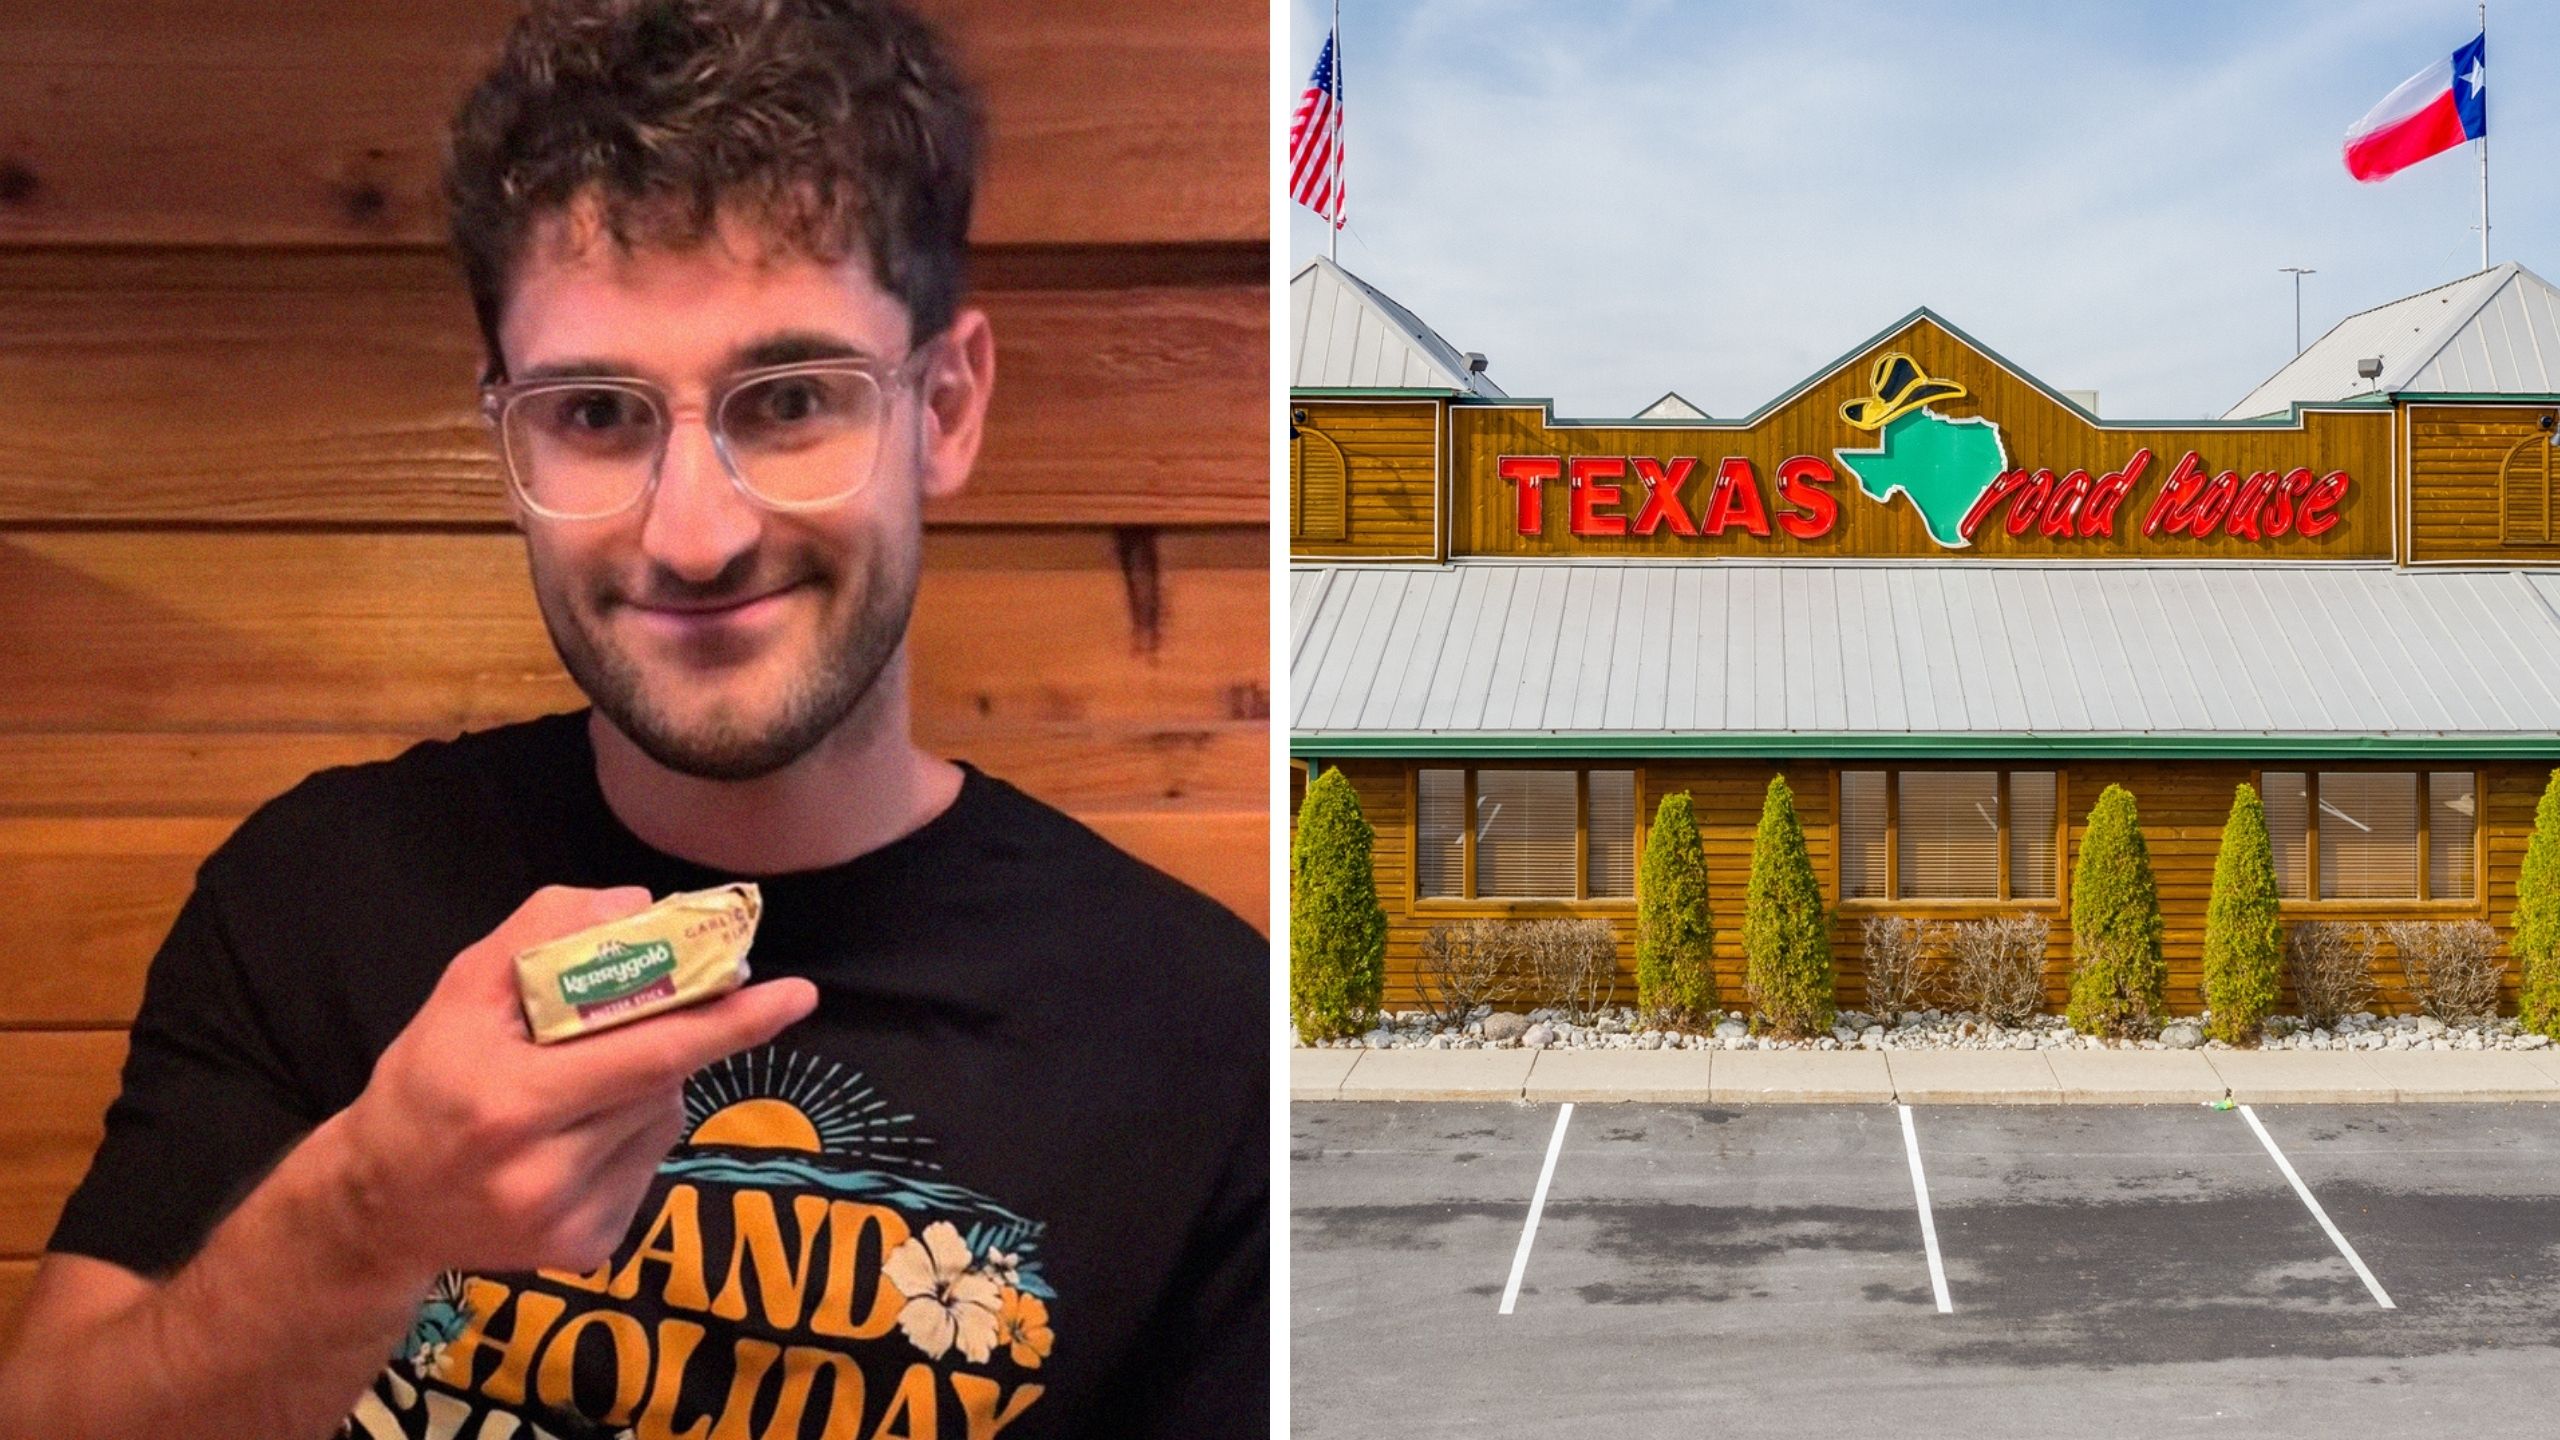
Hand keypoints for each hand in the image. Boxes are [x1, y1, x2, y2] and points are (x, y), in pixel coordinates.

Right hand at [327, 885, 818, 1282]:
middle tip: (657, 1012)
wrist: (379, 1207)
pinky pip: (648, 1167)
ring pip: (663, 1122)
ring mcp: (570, 1223)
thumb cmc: (424, 1084)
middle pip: (663, 1083)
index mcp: (511, 1103)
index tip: (796, 994)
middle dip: (670, 1038)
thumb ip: (541, 935)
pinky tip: (577, 1136)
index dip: (727, 1022)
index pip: (648, 1054)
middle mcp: (544, 1175)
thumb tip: (639, 907)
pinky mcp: (589, 1253)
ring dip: (648, 1088)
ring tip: (581, 1086)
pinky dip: (632, 1136)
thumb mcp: (460, 993)